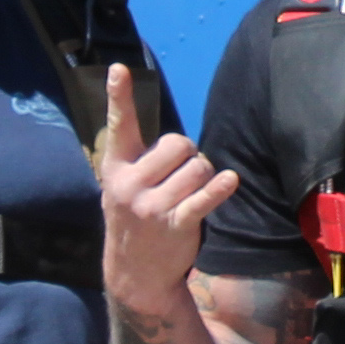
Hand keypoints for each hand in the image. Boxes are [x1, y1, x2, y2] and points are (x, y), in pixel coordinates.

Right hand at [98, 67, 243, 332]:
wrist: (134, 274)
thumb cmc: (135, 219)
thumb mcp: (122, 187)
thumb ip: (139, 160)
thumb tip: (175, 139)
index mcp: (116, 168)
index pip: (118, 126)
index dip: (119, 96)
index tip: (119, 69)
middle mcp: (130, 184)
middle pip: (178, 143)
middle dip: (189, 154)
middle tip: (182, 175)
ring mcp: (152, 206)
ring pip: (197, 168)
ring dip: (204, 177)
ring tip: (191, 194)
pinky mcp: (176, 223)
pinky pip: (204, 197)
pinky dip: (219, 188)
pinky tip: (229, 182)